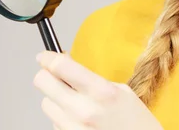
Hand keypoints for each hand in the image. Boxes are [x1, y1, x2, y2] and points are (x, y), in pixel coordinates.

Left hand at [34, 51, 162, 129]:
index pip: (60, 66)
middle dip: (47, 76)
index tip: (45, 56)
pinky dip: (61, 117)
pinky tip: (78, 119)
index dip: (47, 57)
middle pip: (42, 82)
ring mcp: (73, 128)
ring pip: (45, 103)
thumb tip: (64, 63)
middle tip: (55, 76)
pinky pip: (53, 122)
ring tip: (73, 103)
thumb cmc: (136, 123)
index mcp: (101, 92)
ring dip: (55, 99)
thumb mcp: (121, 91)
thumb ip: (90, 78)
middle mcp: (83, 110)